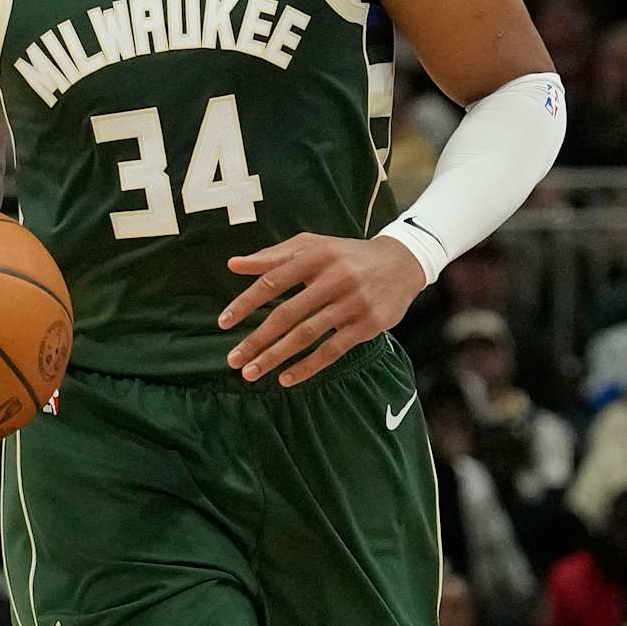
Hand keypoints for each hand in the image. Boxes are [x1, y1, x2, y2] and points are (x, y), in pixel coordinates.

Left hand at [220, 233, 425, 387]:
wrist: (402, 262)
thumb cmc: (346, 255)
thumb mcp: (312, 246)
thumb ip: (273, 256)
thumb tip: (233, 264)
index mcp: (316, 255)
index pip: (273, 281)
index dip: (246, 303)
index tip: (223, 323)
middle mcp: (335, 278)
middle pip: (287, 313)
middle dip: (257, 339)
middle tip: (233, 360)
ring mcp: (353, 303)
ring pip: (307, 335)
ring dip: (276, 356)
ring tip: (252, 373)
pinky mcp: (367, 325)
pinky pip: (332, 351)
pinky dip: (307, 367)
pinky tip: (286, 379)